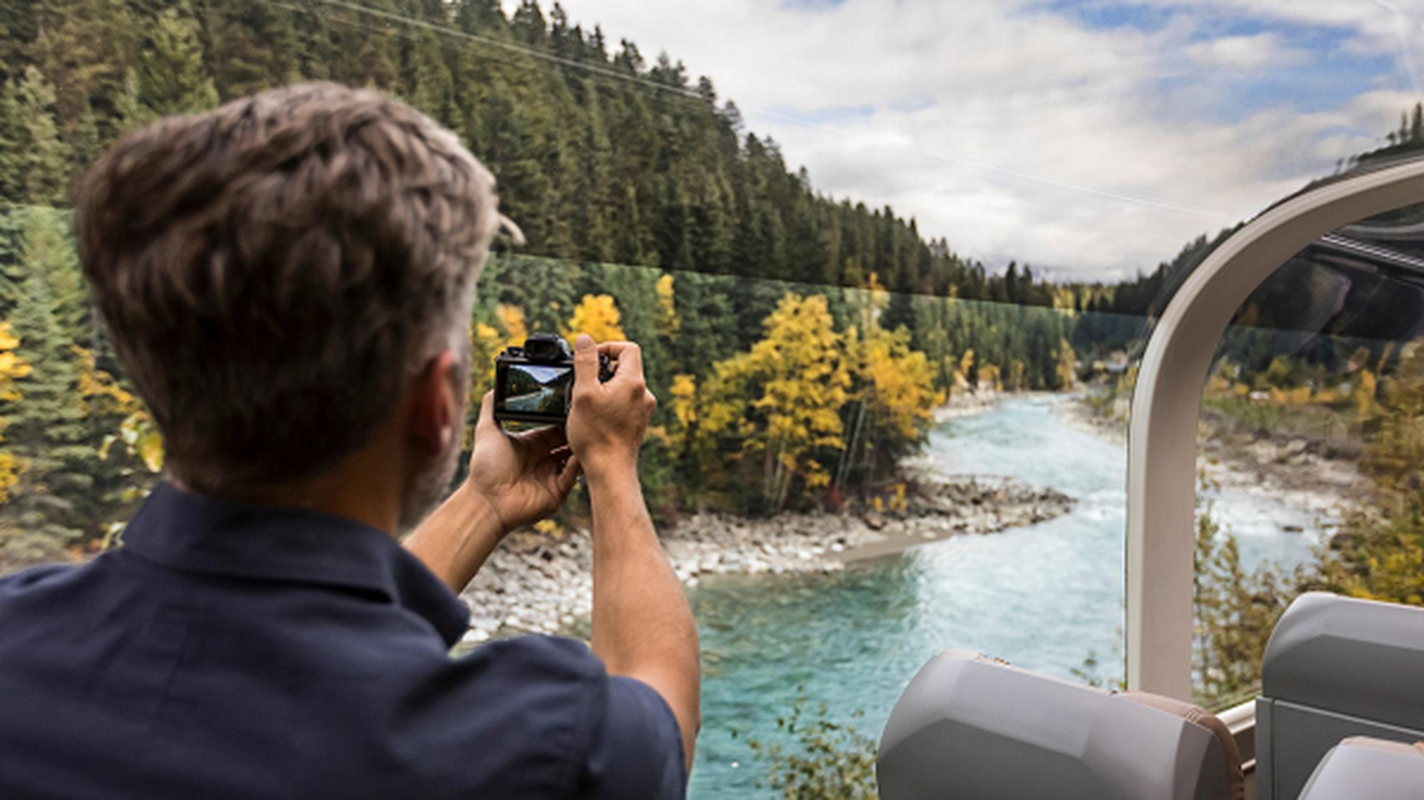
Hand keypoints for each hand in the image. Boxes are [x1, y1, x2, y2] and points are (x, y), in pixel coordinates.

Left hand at [465, 391, 581, 533]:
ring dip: (581, 449)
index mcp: (532, 444)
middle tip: (587, 421)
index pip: (556, 428)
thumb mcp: (487, 431)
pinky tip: (579, 454)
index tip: (576, 409)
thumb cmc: (484, 467)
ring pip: (574, 459)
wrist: (486, 501)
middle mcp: (543, 459)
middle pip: (568, 443)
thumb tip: (494, 388)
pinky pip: (572, 477)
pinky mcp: (557, 493)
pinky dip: (577, 466)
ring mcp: (551, 476)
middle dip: (578, 433)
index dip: (566, 420)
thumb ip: (491, 408)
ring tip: (588, 436)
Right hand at [568, 335, 656, 481]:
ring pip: (625, 386)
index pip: (628, 348)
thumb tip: (585, 340)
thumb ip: (585, 362)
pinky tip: (596, 416)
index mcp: (634, 382)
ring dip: (607, 387)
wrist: (610, 471)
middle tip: (585, 381)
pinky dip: (611, 402)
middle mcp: (644, 394)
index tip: (590, 359)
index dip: (608, 347)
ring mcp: (643, 410)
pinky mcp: (638, 423)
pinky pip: (625, 402)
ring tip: (588, 401)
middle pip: (627, 367)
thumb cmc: (596, 435)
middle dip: (604, 368)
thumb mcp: (583, 393)